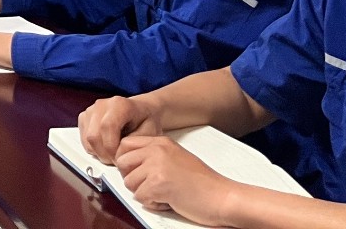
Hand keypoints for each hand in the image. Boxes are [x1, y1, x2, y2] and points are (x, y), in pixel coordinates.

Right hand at [78, 96, 163, 165]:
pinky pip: (83, 139)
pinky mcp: (85, 117)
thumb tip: (119, 156)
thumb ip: (132, 144)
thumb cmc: (148, 122)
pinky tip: (107, 148)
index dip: (111, 147)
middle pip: (93, 135)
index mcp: (119, 104)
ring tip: (113, 155)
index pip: (107, 127)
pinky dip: (93, 149)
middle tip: (117, 161)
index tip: (121, 160)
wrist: (144, 111)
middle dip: (105, 154)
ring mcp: (91, 110)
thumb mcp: (149, 134)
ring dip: (99, 153)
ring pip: (87, 139)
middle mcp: (102, 105)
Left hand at [116, 136, 237, 224]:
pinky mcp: (159, 184)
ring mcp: (157, 166)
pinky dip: (153, 204)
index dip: (126, 162)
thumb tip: (130, 163)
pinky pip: (140, 197)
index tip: (136, 172)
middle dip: (132, 178)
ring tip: (165, 194)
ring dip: (144, 193)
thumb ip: (153, 156)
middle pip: (121, 163)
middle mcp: (156, 150)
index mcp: (160, 142)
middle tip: (150, 186)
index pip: (124, 145)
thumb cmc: (204, 183)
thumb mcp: (175, 158)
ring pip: (128, 183)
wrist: (223, 197)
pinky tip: (169, 201)